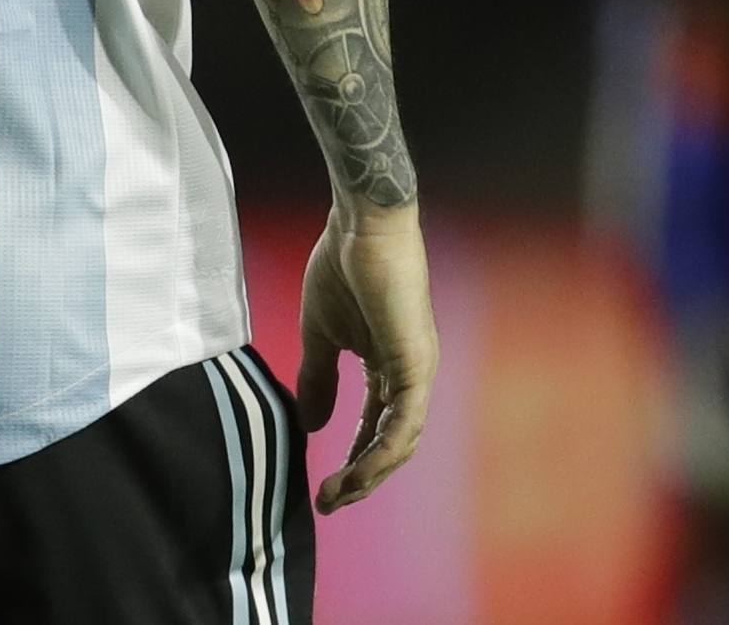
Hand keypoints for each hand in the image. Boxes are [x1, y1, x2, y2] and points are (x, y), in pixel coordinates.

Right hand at [296, 199, 436, 512]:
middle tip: (330, 503)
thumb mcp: (320, 333)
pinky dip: (383, 450)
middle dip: (360, 477)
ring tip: (339, 494)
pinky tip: (360, 469)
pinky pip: (404, 421)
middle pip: (389, 443)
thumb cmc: (342, 266)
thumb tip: (312, 425)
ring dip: (370, 473)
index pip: (371, 427)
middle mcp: (408, 376)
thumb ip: (318, 377)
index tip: (322, 487)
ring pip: (400, 441)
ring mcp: (416, 371)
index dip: (348, 459)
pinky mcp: (416, 364)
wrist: (361, 225)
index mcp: (386, 366)